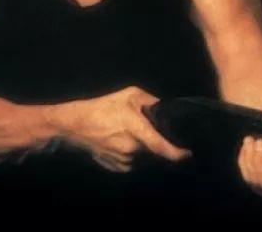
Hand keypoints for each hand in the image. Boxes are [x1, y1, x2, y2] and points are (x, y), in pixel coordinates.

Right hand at [56, 86, 190, 172]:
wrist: (73, 126)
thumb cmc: (102, 107)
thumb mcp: (128, 94)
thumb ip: (150, 101)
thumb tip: (165, 108)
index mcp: (135, 128)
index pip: (160, 146)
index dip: (177, 153)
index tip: (188, 154)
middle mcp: (131, 148)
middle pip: (155, 151)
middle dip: (159, 143)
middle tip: (154, 131)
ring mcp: (123, 160)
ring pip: (145, 157)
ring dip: (146, 148)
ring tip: (133, 134)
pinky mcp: (116, 167)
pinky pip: (134, 162)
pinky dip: (135, 154)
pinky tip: (123, 142)